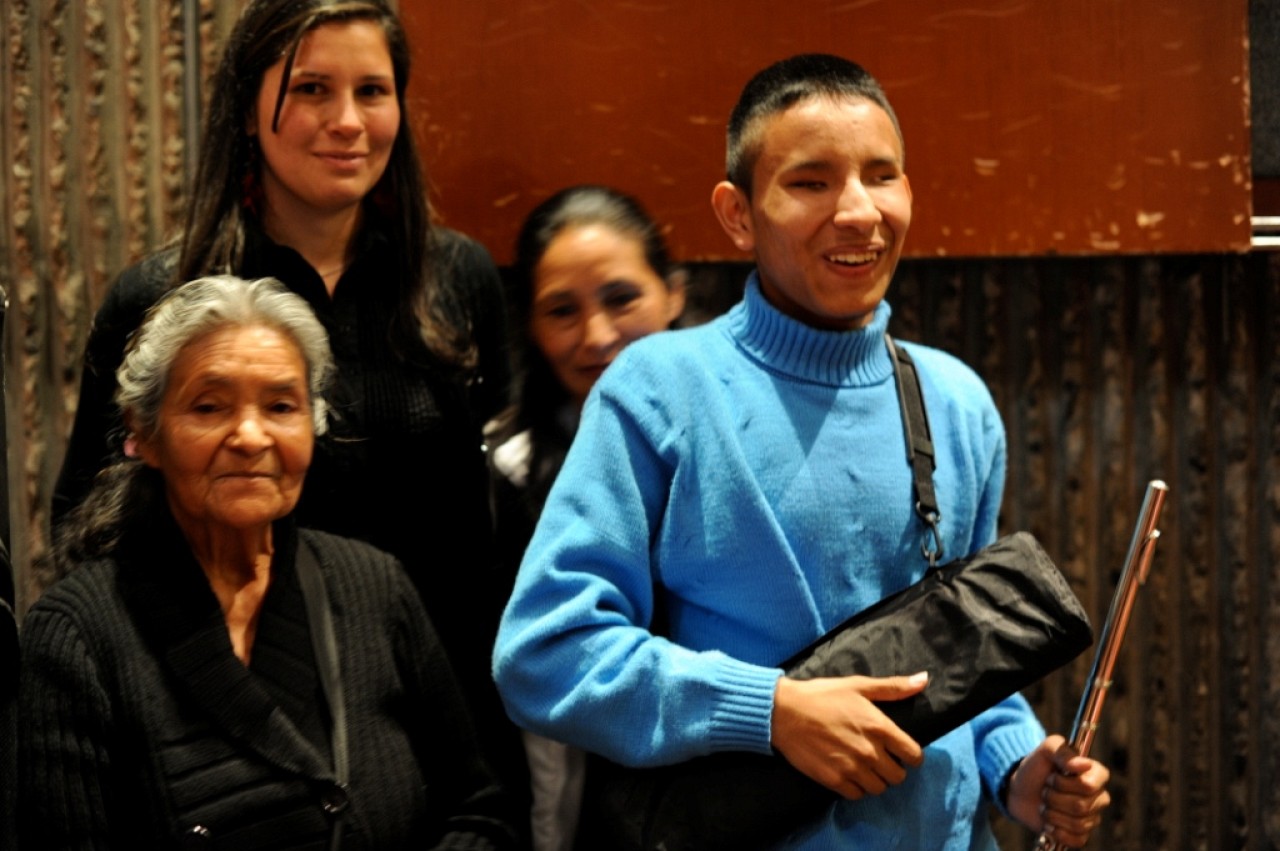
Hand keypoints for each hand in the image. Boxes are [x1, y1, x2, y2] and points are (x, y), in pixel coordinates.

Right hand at [770, 672, 926, 799]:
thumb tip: (924, 680)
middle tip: (880, 759)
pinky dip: (856, 787)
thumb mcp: (858, 685)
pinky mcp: (833, 780)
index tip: (901, 751)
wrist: (784, 711)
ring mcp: (851, 768)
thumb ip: (893, 687)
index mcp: (879, 727)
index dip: (911, 755)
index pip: (914, 755)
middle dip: (892, 768)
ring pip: (878, 789)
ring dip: (875, 780)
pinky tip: (848, 773)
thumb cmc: (822, 695)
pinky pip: (856, 795)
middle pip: (898, 776)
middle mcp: (870, 752)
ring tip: (864, 767)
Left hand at [1006, 734, 1111, 847]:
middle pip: (1080, 806)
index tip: (1051, 776)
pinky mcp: (1081, 834)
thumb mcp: (1045, 750)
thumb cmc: (1036, 767)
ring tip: (1045, 804)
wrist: (1020, 790)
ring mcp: (1091, 817)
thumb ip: (1062, 751)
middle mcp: (1098, 796)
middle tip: (1044, 790)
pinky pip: (1077, 840)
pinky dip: (1057, 832)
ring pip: (1078, 824)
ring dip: (1052, 814)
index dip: (1064, 783)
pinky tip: (1048, 823)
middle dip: (1053, 798)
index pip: (1089, 786)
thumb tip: (1083, 764)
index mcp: (1095, 773)